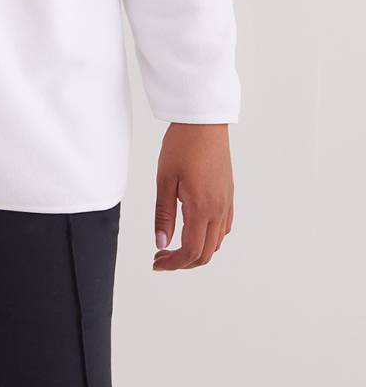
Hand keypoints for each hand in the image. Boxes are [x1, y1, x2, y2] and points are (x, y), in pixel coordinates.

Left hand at [152, 123, 233, 270]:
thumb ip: (164, 215)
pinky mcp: (229, 196)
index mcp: (202, 208)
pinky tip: (191, 229)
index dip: (173, 263)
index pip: (191, 251)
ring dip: (196, 251)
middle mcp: (219, 210)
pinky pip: (223, 228)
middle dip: (183, 262)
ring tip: (172, 244)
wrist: (204, 123)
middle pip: (206, 253)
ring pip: (216, 243)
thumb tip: (161, 243)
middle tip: (161, 256)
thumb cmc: (182, 146)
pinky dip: (208, 238)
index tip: (156, 262)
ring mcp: (226, 203)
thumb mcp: (165, 180)